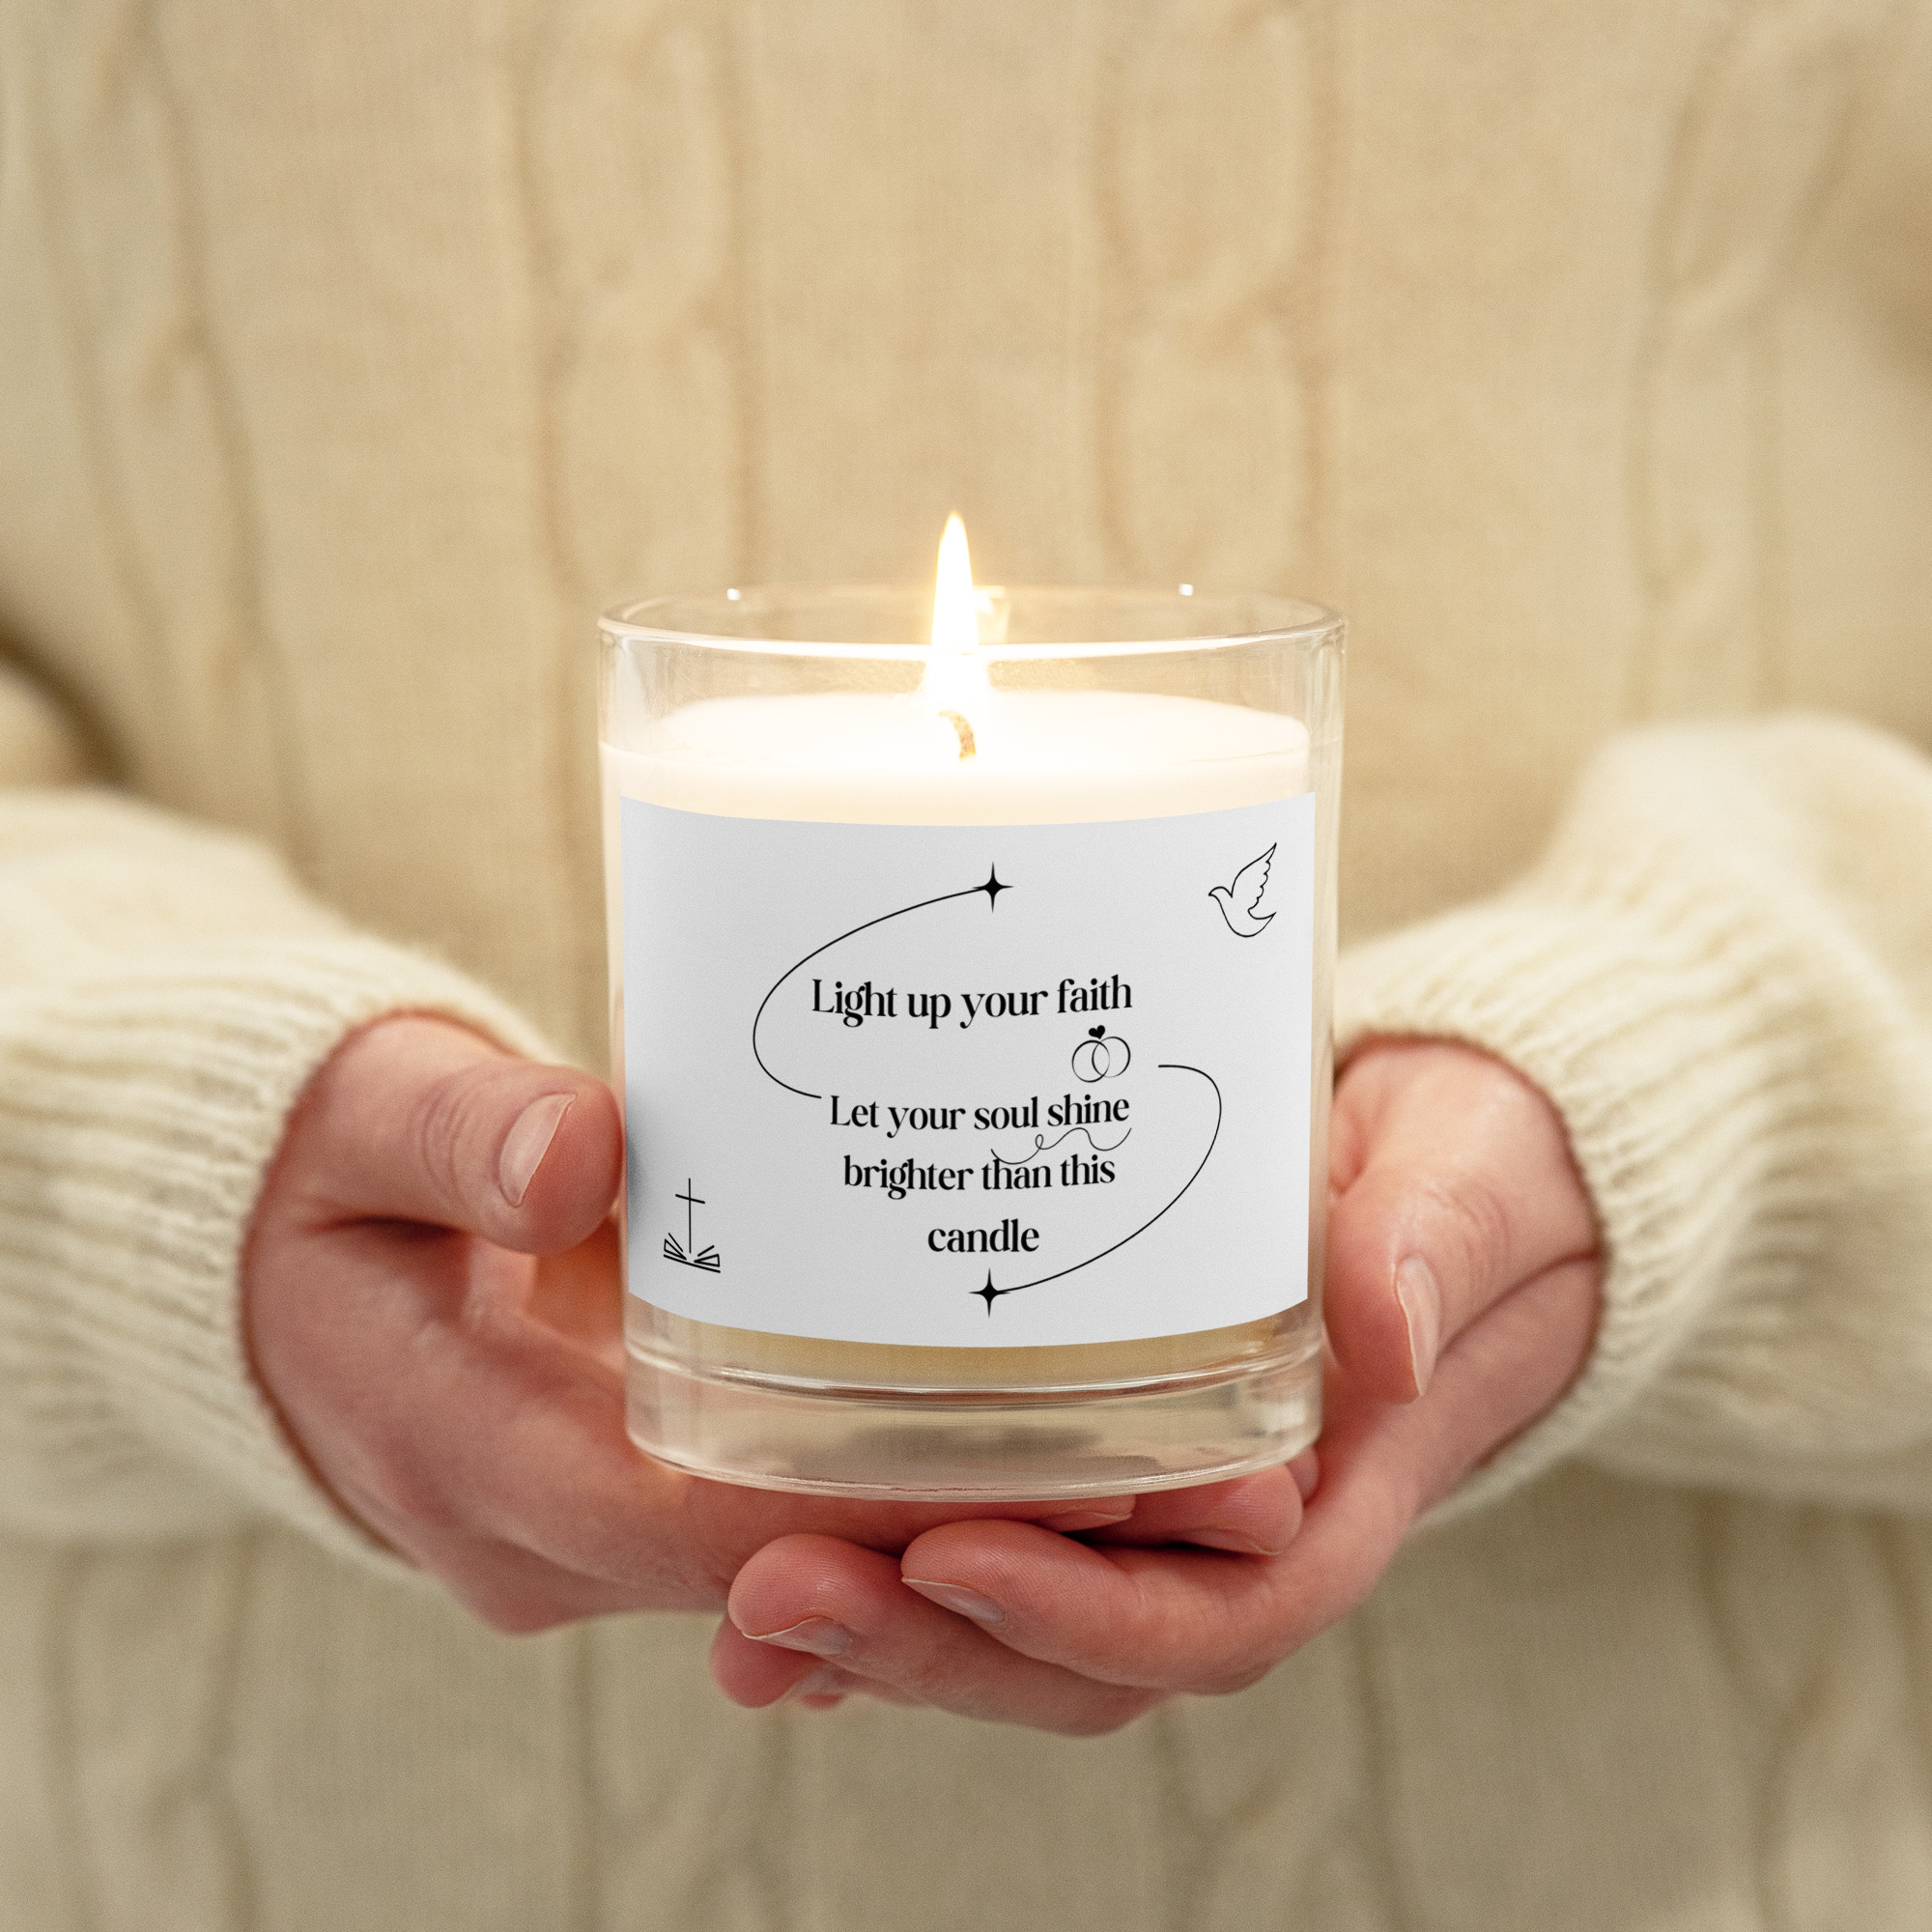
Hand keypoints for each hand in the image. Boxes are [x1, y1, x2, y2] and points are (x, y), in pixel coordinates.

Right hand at [242, 1016, 1302, 1635]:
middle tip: (1208, 1471)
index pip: (715, 1525)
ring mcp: (604, 1540)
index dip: (898, 1509)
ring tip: (1189, 1461)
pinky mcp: (645, 1504)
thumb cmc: (324, 1181)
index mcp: (479, 1456)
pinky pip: (798, 1529)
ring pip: (820, 1572)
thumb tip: (579, 1150)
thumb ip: (461, 1131)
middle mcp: (554, 1540)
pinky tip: (1055, 1440)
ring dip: (988, 1536)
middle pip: (805, 1569)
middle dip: (998, 1538)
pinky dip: (918, 1504)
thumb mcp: (369, 1120)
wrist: (280, 1266)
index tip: (1070, 1464)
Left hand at [710, 1040, 1601, 1730]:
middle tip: (773, 1590)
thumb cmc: (1466, 1177)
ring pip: (1016, 1624)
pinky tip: (766, 1558)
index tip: (953, 1558)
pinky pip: (990, 1544)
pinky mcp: (1097, 1459)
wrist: (1453, 1174)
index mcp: (1336, 1494)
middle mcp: (1236, 1534)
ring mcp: (1158, 1510)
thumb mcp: (1466, 1183)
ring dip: (879, 1632)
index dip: (1084, 1616)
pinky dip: (885, 1574)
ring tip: (741, 1600)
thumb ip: (1431, 1244)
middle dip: (929, 1644)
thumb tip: (1384, 1326)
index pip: (1217, 1614)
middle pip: (1081, 1653)